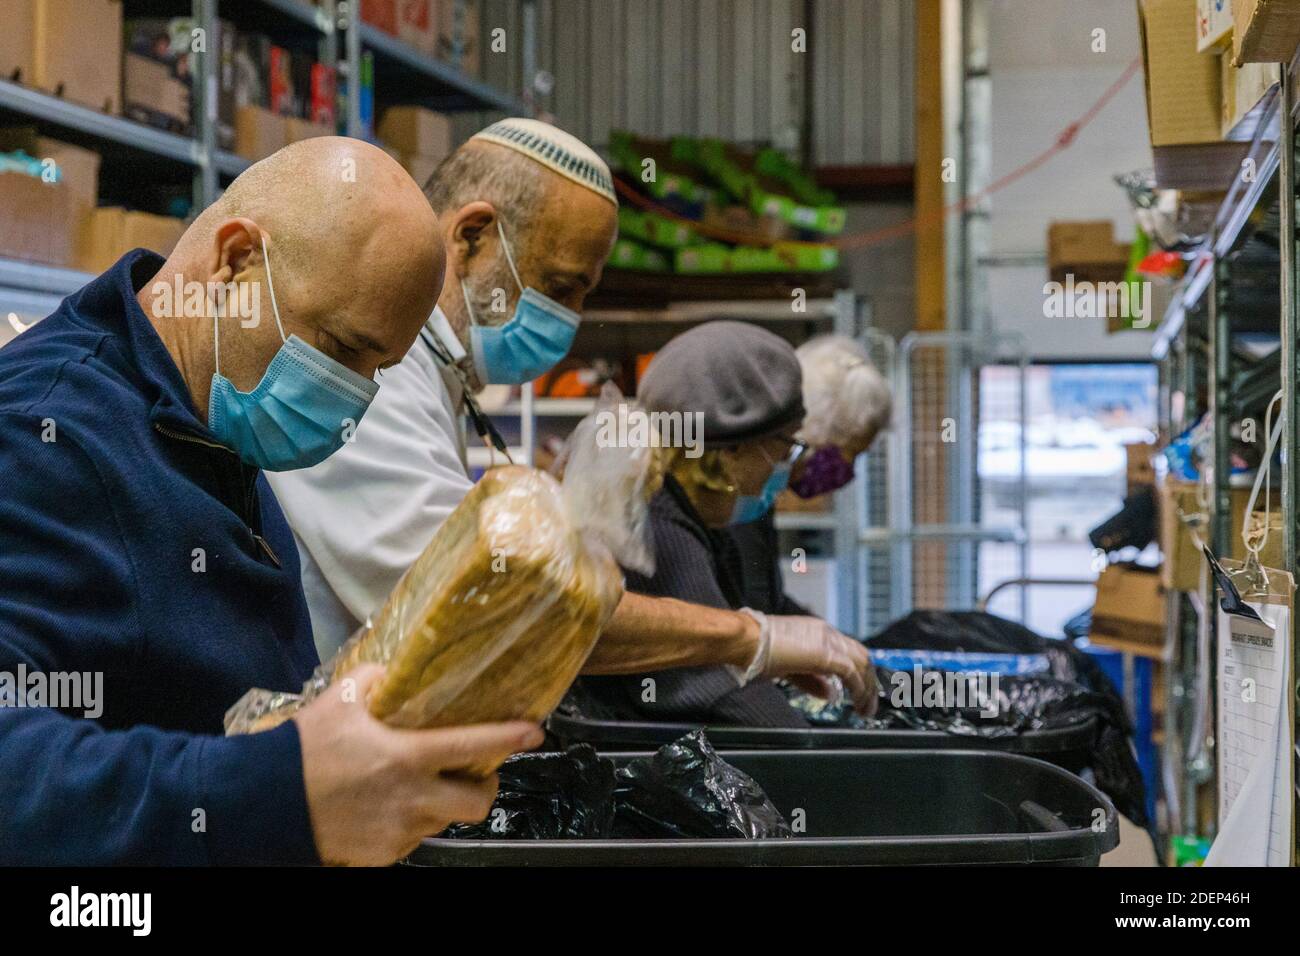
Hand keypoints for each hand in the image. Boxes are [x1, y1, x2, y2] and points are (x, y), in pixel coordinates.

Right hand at [294, 664, 543, 865]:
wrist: (264, 804)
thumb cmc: (304, 748)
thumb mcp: (340, 699)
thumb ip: (376, 679)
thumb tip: (398, 669)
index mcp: (408, 756)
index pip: (475, 745)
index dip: (510, 737)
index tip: (535, 731)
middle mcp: (413, 799)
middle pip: (478, 801)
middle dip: (484, 786)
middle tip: (473, 770)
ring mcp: (400, 832)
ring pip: (444, 821)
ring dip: (444, 803)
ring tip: (423, 785)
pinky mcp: (383, 856)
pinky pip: (412, 840)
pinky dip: (411, 823)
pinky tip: (391, 807)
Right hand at [745, 612, 878, 716]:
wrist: (747, 640)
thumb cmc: (757, 651)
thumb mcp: (789, 668)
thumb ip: (812, 680)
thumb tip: (830, 693)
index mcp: (818, 633)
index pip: (849, 651)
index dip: (859, 672)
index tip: (861, 690)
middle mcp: (827, 633)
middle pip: (862, 655)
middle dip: (870, 681)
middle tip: (869, 704)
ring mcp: (828, 641)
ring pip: (862, 663)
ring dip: (868, 688)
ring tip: (866, 709)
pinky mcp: (825, 654)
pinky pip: (852, 673)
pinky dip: (859, 689)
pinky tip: (857, 703)